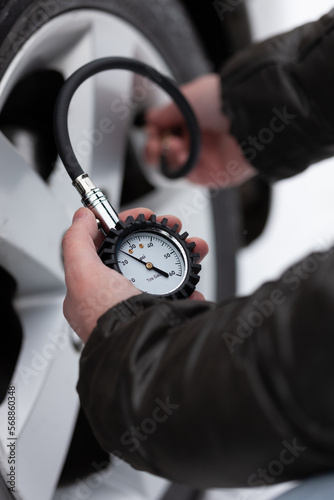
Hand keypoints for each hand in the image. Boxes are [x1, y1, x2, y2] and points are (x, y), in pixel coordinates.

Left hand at [62, 207, 208, 342]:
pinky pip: (180, 295)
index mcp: (92, 291)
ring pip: (163, 272)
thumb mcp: (82, 274)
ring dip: (180, 256)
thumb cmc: (110, 319)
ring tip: (195, 246)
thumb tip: (82, 217)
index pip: (104, 249)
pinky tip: (193, 279)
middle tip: (172, 226)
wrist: (144, 346)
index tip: (140, 217)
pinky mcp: (165, 314)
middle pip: (138, 257)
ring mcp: (142, 306)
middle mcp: (117, 298)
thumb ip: (77, 241)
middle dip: (158, 237)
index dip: (123, 227)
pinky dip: (189, 285)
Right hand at [145, 73, 256, 186]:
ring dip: (169, 156)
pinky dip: (181, 168)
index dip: (155, 133)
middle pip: (169, 150)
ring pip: (177, 164)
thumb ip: (165, 112)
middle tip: (154, 145)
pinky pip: (191, 177)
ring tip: (174, 146)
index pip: (167, 130)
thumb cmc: (222, 100)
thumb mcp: (186, 98)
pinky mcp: (215, 174)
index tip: (152, 131)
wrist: (249, 116)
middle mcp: (203, 137)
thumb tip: (150, 119)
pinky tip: (182, 156)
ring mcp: (209, 157)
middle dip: (156, 148)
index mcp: (196, 118)